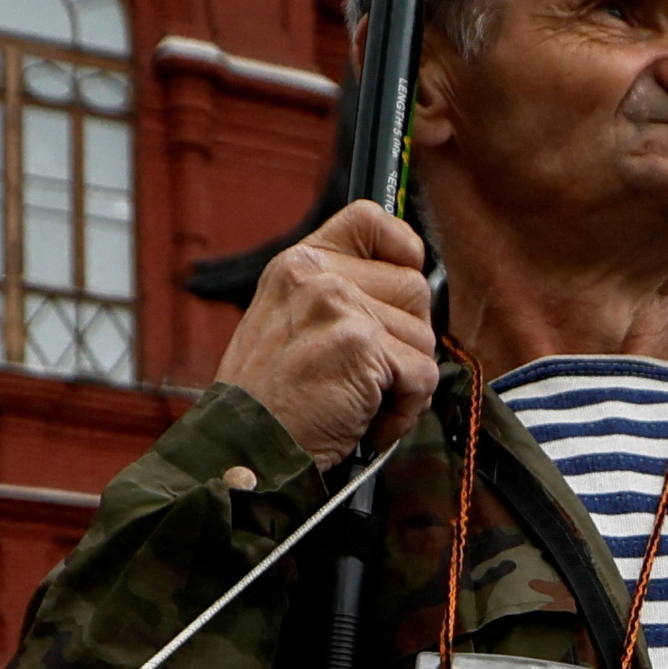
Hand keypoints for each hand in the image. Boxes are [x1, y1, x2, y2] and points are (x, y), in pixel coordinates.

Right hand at [214, 200, 441, 465]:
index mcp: (298, 264)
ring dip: (405, 380)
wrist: (245, 449)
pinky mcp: (361, 344)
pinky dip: (406, 409)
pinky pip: (422, 374)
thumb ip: (337, 295)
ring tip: (362, 402)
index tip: (404, 280)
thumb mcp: (287, 322)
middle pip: (413, 288)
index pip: (370, 219)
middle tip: (372, 374)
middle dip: (406, 339)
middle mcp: (316, 275)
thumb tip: (408, 286)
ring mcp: (338, 306)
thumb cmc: (270, 402)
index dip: (402, 249)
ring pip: (422, 335)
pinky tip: (367, 421)